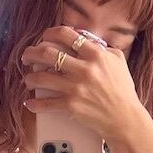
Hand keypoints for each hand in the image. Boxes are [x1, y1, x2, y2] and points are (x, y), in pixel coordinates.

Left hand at [20, 24, 147, 144]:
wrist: (125, 119)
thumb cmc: (122, 90)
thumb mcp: (117, 61)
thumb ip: (101, 48)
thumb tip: (86, 41)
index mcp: (95, 54)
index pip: (66, 35)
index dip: (50, 33)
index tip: (44, 37)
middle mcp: (84, 69)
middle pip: (48, 53)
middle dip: (32, 53)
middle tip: (27, 57)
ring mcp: (76, 88)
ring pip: (43, 78)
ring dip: (30, 78)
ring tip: (28, 79)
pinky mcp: (71, 106)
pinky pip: (46, 104)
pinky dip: (34, 104)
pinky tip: (29, 103)